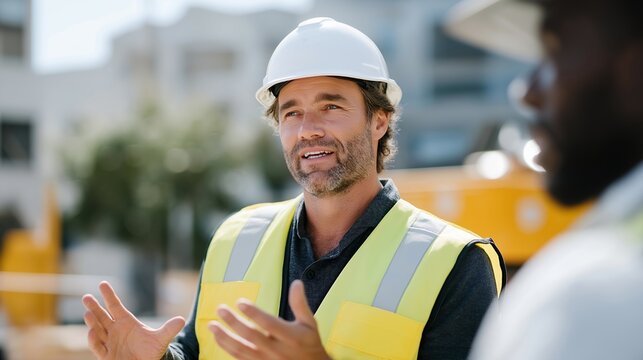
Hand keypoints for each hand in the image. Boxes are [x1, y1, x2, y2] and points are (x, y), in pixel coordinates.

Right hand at [82, 281, 185, 359]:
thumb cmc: (151, 351)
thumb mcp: (161, 339)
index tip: (102, 284)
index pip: (115, 306)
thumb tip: (182, 320)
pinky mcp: (106, 355)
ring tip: (87, 313)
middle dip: (94, 307)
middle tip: (86, 297)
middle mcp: (115, 330)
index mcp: (126, 322)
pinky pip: (98, 347)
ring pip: (98, 330)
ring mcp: (110, 342)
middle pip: (102, 316)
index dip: (109, 296)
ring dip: (93, 322)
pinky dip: (94, 340)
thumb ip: (169, 329)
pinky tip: (93, 332)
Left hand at [209, 280, 330, 359]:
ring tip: (212, 325)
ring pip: (241, 350)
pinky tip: (219, 339)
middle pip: (250, 336)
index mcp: (290, 336)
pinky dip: (227, 349)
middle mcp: (277, 350)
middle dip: (233, 322)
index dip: (253, 313)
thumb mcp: (309, 324)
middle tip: (220, 309)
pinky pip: (240, 358)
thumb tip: (296, 283)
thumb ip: (300, 304)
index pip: (268, 323)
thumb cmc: (310, 344)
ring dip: (224, 337)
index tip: (240, 302)